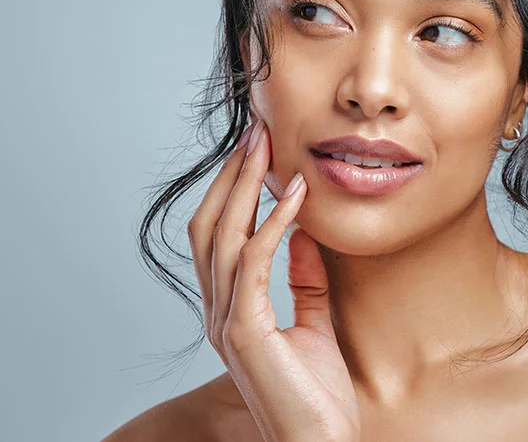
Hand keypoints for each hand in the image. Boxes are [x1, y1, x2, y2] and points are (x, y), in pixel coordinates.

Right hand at [187, 120, 360, 441]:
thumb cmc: (317, 394)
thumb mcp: (313, 321)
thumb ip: (304, 279)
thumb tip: (306, 229)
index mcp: (231, 308)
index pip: (219, 235)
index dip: (233, 190)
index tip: (257, 151)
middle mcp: (219, 311)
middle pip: (210, 226)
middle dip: (231, 176)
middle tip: (256, 133)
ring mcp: (227, 322)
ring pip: (222, 236)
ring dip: (245, 187)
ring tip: (267, 148)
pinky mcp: (246, 331)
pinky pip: (253, 262)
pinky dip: (273, 223)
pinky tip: (294, 195)